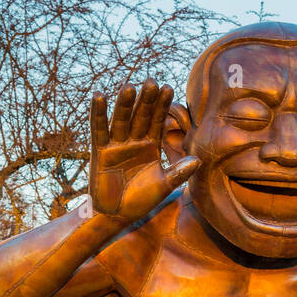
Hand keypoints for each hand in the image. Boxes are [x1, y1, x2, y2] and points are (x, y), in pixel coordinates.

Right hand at [88, 79, 197, 222]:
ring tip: (129, 86)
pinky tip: (99, 96)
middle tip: (151, 80)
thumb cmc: (141, 200)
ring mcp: (116, 145)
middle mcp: (134, 141)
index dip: (161, 105)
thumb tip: (198, 160)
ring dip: (124, 104)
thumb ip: (179, 173)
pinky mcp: (100, 151)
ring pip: (121, 120)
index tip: (168, 87)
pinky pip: (99, 130)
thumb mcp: (164, 186)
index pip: (157, 121)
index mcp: (150, 145)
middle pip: (140, 116)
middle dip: (146, 100)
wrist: (118, 215)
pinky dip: (98, 113)